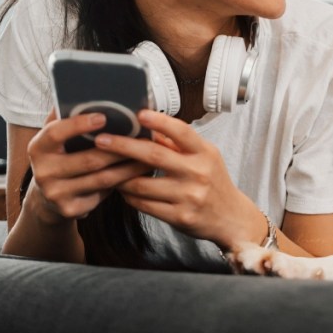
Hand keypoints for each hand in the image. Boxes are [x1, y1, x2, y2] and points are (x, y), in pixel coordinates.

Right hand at [25, 109, 154, 223]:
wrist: (49, 200)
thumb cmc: (61, 158)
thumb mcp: (56, 139)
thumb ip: (65, 118)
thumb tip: (82, 90)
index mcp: (38, 148)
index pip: (55, 133)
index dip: (78, 125)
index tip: (103, 117)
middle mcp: (43, 172)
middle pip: (89, 160)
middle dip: (120, 149)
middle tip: (144, 139)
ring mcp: (56, 194)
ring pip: (102, 179)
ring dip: (129, 167)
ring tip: (149, 157)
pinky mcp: (71, 210)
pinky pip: (104, 194)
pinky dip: (123, 183)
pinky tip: (139, 175)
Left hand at [94, 109, 266, 250]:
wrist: (230, 218)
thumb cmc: (213, 181)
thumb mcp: (204, 157)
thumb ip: (179, 144)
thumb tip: (150, 126)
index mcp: (205, 153)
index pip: (181, 132)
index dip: (160, 122)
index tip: (138, 114)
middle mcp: (198, 173)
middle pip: (154, 156)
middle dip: (124, 146)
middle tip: (101, 140)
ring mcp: (189, 197)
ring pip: (143, 185)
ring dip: (120, 176)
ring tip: (107, 169)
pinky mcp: (179, 217)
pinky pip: (145, 205)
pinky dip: (129, 196)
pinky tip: (123, 190)